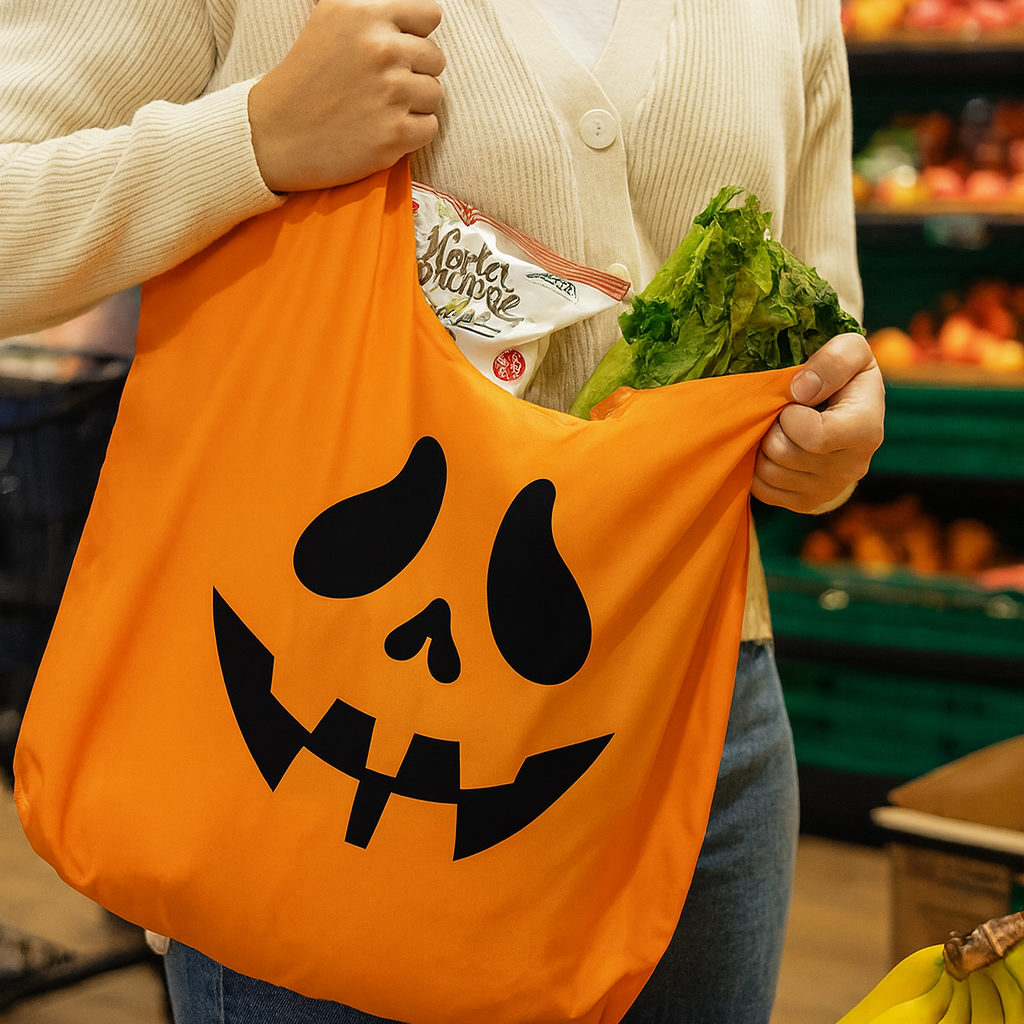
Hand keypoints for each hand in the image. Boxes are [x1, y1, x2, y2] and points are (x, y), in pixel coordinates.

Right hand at [247, 0, 444, 191]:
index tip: (396, 53)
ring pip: (434, 94)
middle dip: (414, 73)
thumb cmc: (304, 78)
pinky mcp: (395, 134)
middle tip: (381, 88)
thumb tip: (411, 10)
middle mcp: (380, 49)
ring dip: (414, 105)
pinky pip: (430, 127)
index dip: (416, 35)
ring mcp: (391, 93)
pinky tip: (383, 130)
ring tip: (379, 109)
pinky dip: (412, 133)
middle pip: (435, 58)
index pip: (429, 15)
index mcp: (364, 14)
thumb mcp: (329, 18)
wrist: (275, 135)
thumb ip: (370, 11)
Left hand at [752, 332, 884, 513]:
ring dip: (764, 447)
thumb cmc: (845, 376)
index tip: (794, 402)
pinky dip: (760, 468)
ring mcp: (829, 490)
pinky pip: (763, 490)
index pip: (813, 437)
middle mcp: (852, 467)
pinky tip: (776, 450)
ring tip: (781, 431)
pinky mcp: (807, 503)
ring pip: (769, 473)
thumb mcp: (851, 350)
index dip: (790, 416)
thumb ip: (834, 360)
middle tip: (784, 415)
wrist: (846, 414)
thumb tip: (800, 391)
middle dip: (773, 428)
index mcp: (865, 431)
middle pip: (782, 454)